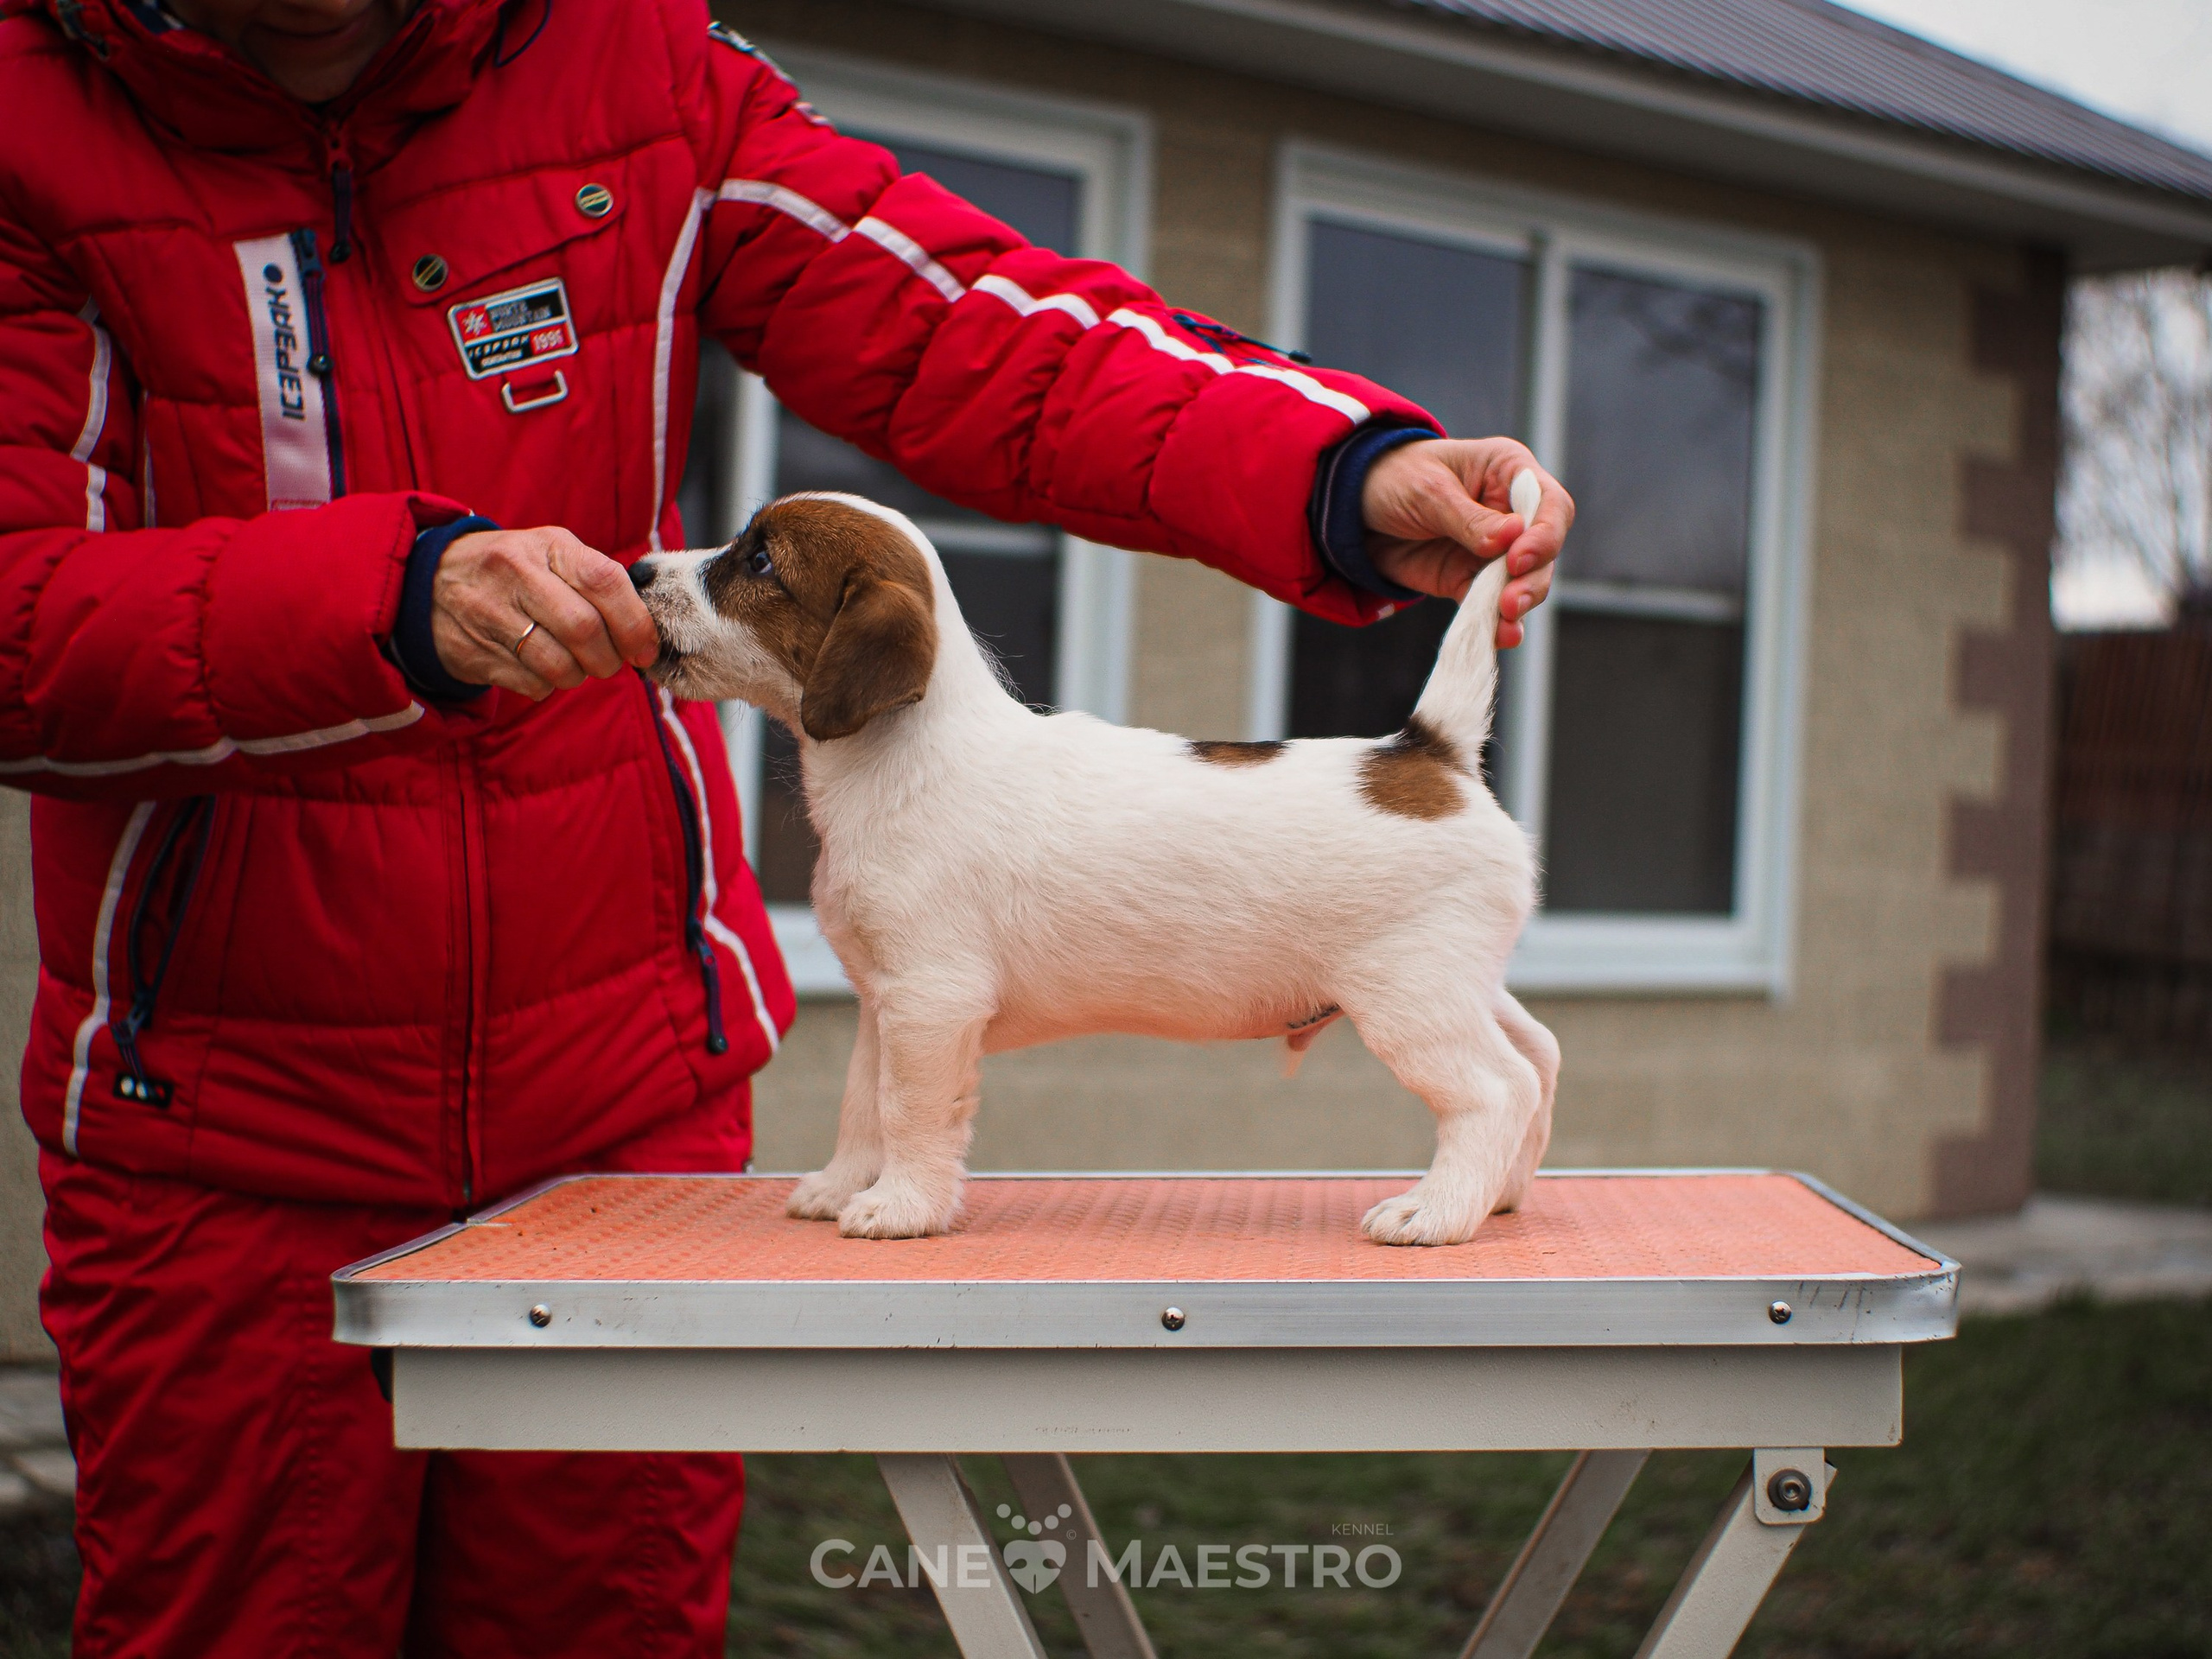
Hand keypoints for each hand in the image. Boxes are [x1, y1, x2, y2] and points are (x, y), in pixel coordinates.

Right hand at [430, 527, 658, 699]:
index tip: (645, 649)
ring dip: (579, 676)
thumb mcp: (553, 554)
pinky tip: (537, 667)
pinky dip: (546, 686)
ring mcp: (490, 612)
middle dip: (609, 659)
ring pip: (559, 665)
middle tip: (611, 663)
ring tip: (574, 664)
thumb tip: (649, 629)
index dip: (635, 623)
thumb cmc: (516, 571)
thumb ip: (598, 581)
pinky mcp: (473, 651)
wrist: (431, 582)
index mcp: (549, 546)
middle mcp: (517, 573)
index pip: (604, 581)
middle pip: (584, 630)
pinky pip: (531, 684)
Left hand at [1361, 437, 1572, 648]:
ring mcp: (1493, 550)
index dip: (1543, 534)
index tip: (1518, 559)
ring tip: (1505, 622)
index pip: (1550, 504)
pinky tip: (1500, 636)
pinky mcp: (1469, 579)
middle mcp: (1511, 512)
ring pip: (1524, 582)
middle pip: (1544, 550)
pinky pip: (1490, 605)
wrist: (1351, 510)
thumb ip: (1469, 518)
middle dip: (1532, 578)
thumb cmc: (1395, 478)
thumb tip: (1512, 538)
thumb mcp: (1428, 490)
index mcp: (1508, 471)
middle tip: (1510, 602)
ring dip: (1518, 604)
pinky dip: (1496, 622)